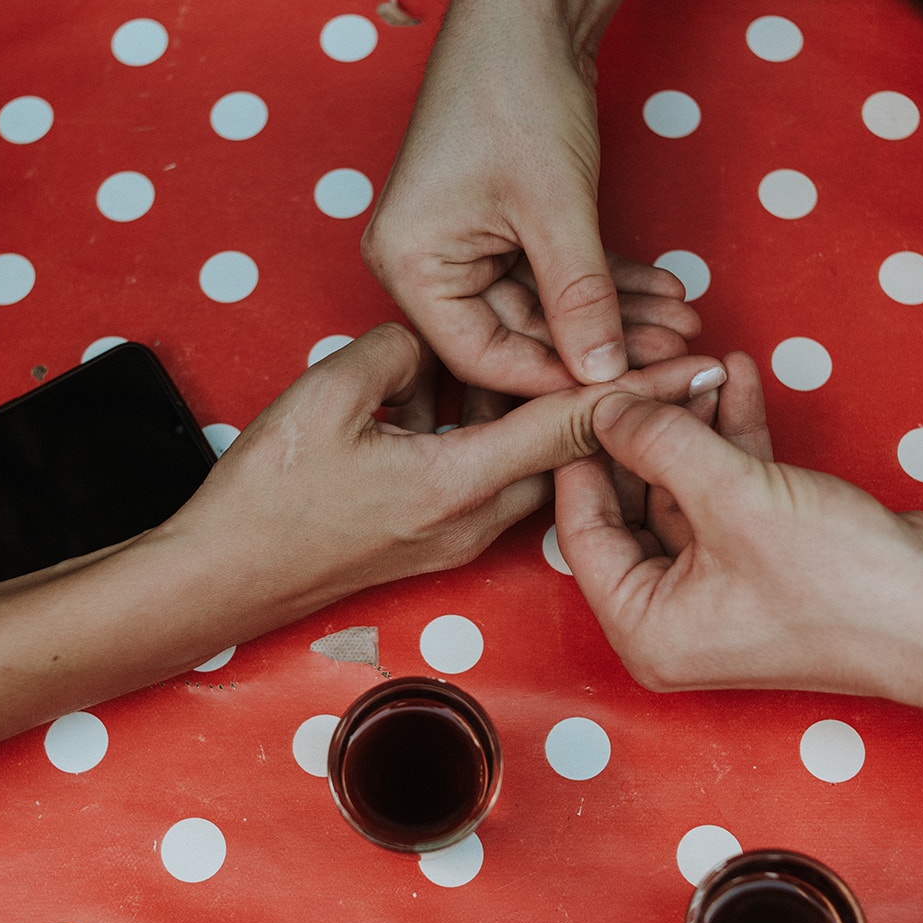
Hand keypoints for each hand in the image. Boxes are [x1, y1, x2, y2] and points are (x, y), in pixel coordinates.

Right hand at [165, 322, 726, 620]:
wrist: (225, 577)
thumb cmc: (267, 496)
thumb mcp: (328, 394)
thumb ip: (396, 351)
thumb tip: (432, 344)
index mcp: (455, 482)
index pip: (570, 427)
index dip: (638, 391)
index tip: (697, 367)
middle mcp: (471, 519)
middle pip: (565, 453)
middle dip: (614, 404)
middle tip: (665, 355)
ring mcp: (455, 536)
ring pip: (530, 465)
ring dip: (557, 421)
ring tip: (587, 365)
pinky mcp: (434, 538)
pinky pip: (495, 479)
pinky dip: (510, 439)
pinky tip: (491, 397)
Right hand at [362, 0, 693, 397]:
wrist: (528, 5)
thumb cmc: (514, 89)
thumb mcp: (554, 207)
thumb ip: (580, 298)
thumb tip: (604, 373)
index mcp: (410, 265)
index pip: (480, 354)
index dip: (553, 377)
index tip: (619, 389)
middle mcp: (426, 262)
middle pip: (518, 333)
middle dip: (600, 342)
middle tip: (672, 355)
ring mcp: (463, 243)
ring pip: (546, 305)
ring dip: (614, 314)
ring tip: (681, 323)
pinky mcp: (499, 224)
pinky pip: (553, 271)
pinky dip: (605, 281)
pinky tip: (661, 291)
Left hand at [554, 351, 922, 701]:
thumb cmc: (841, 582)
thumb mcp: (731, 497)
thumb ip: (658, 443)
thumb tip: (604, 405)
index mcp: (643, 627)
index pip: (580, 527)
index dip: (580, 452)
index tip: (582, 388)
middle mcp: (673, 615)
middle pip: (631, 503)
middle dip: (644, 428)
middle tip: (646, 363)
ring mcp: (721, 585)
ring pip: (683, 488)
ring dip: (694, 422)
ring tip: (699, 358)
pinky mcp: (767, 556)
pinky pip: (730, 489)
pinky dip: (734, 437)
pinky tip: (737, 373)